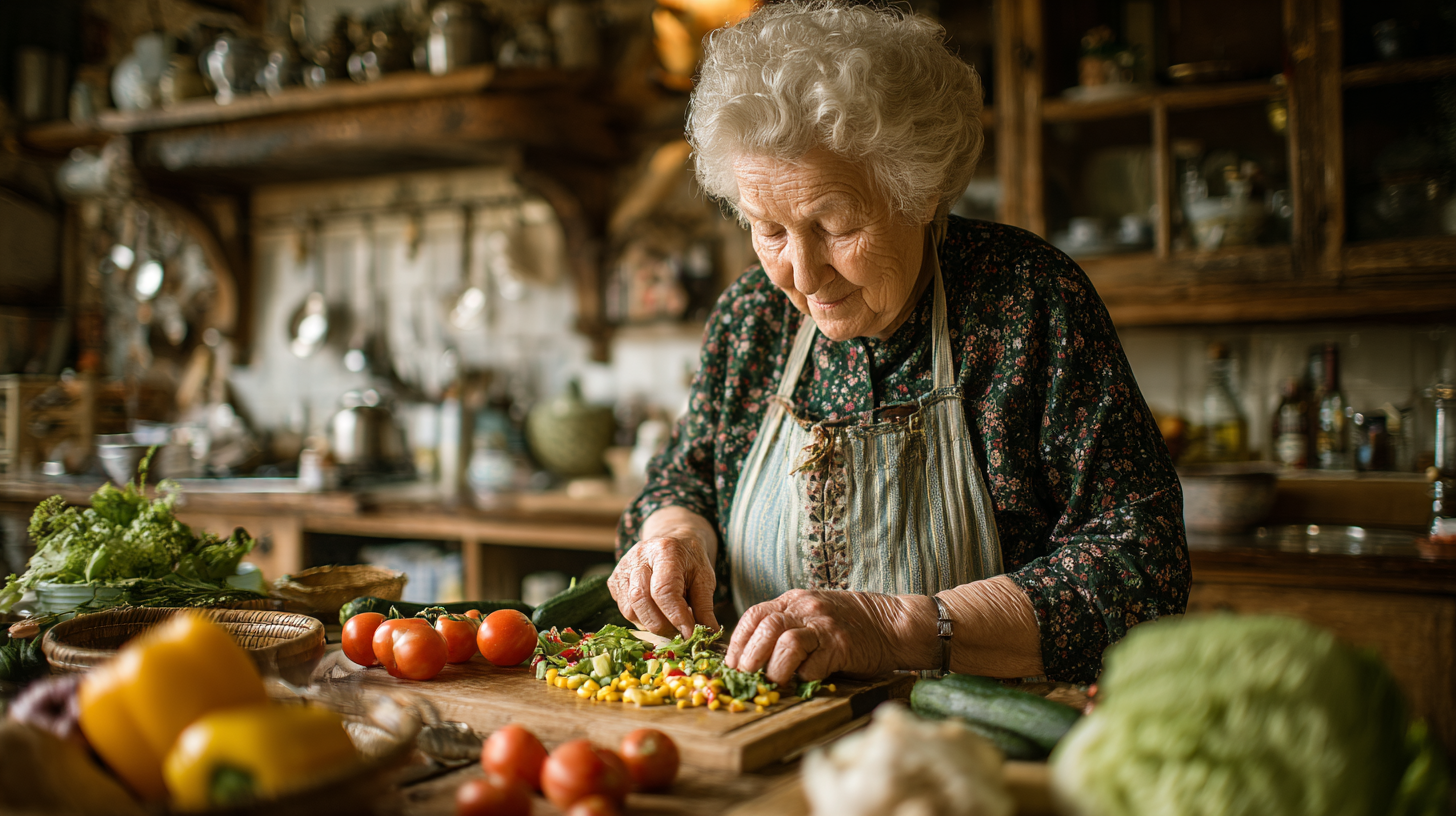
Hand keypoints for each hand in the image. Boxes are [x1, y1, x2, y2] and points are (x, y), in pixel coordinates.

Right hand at [608, 534, 719, 637]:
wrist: (673, 543)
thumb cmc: (690, 562)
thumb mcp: (704, 579)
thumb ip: (705, 608)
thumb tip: (711, 635)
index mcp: (666, 551)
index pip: (664, 590)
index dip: (676, 616)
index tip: (688, 634)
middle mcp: (639, 556)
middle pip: (641, 599)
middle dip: (661, 625)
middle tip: (678, 634)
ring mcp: (623, 567)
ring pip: (629, 609)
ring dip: (649, 623)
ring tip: (668, 621)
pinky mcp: (614, 579)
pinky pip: (623, 609)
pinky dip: (639, 618)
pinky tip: (654, 611)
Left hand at [725, 589, 934, 685]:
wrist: (893, 623)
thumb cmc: (851, 625)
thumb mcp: (814, 614)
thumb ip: (788, 626)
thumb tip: (753, 657)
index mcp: (794, 600)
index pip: (754, 615)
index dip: (738, 641)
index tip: (731, 664)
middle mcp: (806, 608)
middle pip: (765, 627)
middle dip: (749, 657)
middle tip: (745, 677)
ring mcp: (824, 625)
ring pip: (785, 643)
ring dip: (774, 669)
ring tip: (773, 683)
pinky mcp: (841, 645)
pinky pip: (813, 663)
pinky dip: (804, 676)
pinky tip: (806, 680)